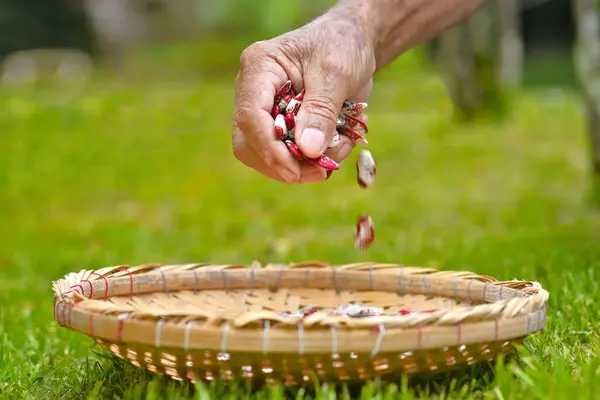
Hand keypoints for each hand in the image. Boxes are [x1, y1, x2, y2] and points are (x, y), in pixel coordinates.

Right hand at [232, 14, 375, 182]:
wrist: (354, 43)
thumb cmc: (342, 45)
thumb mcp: (336, 73)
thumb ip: (321, 111)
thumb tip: (307, 150)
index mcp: (259, 68)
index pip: (250, 116)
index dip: (269, 148)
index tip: (295, 170)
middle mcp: (254, 92)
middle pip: (248, 143)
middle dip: (282, 165)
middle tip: (320, 172)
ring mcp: (265, 112)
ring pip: (263, 156)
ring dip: (299, 168)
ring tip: (336, 156)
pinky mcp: (281, 127)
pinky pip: (285, 156)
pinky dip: (311, 162)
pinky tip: (338, 148)